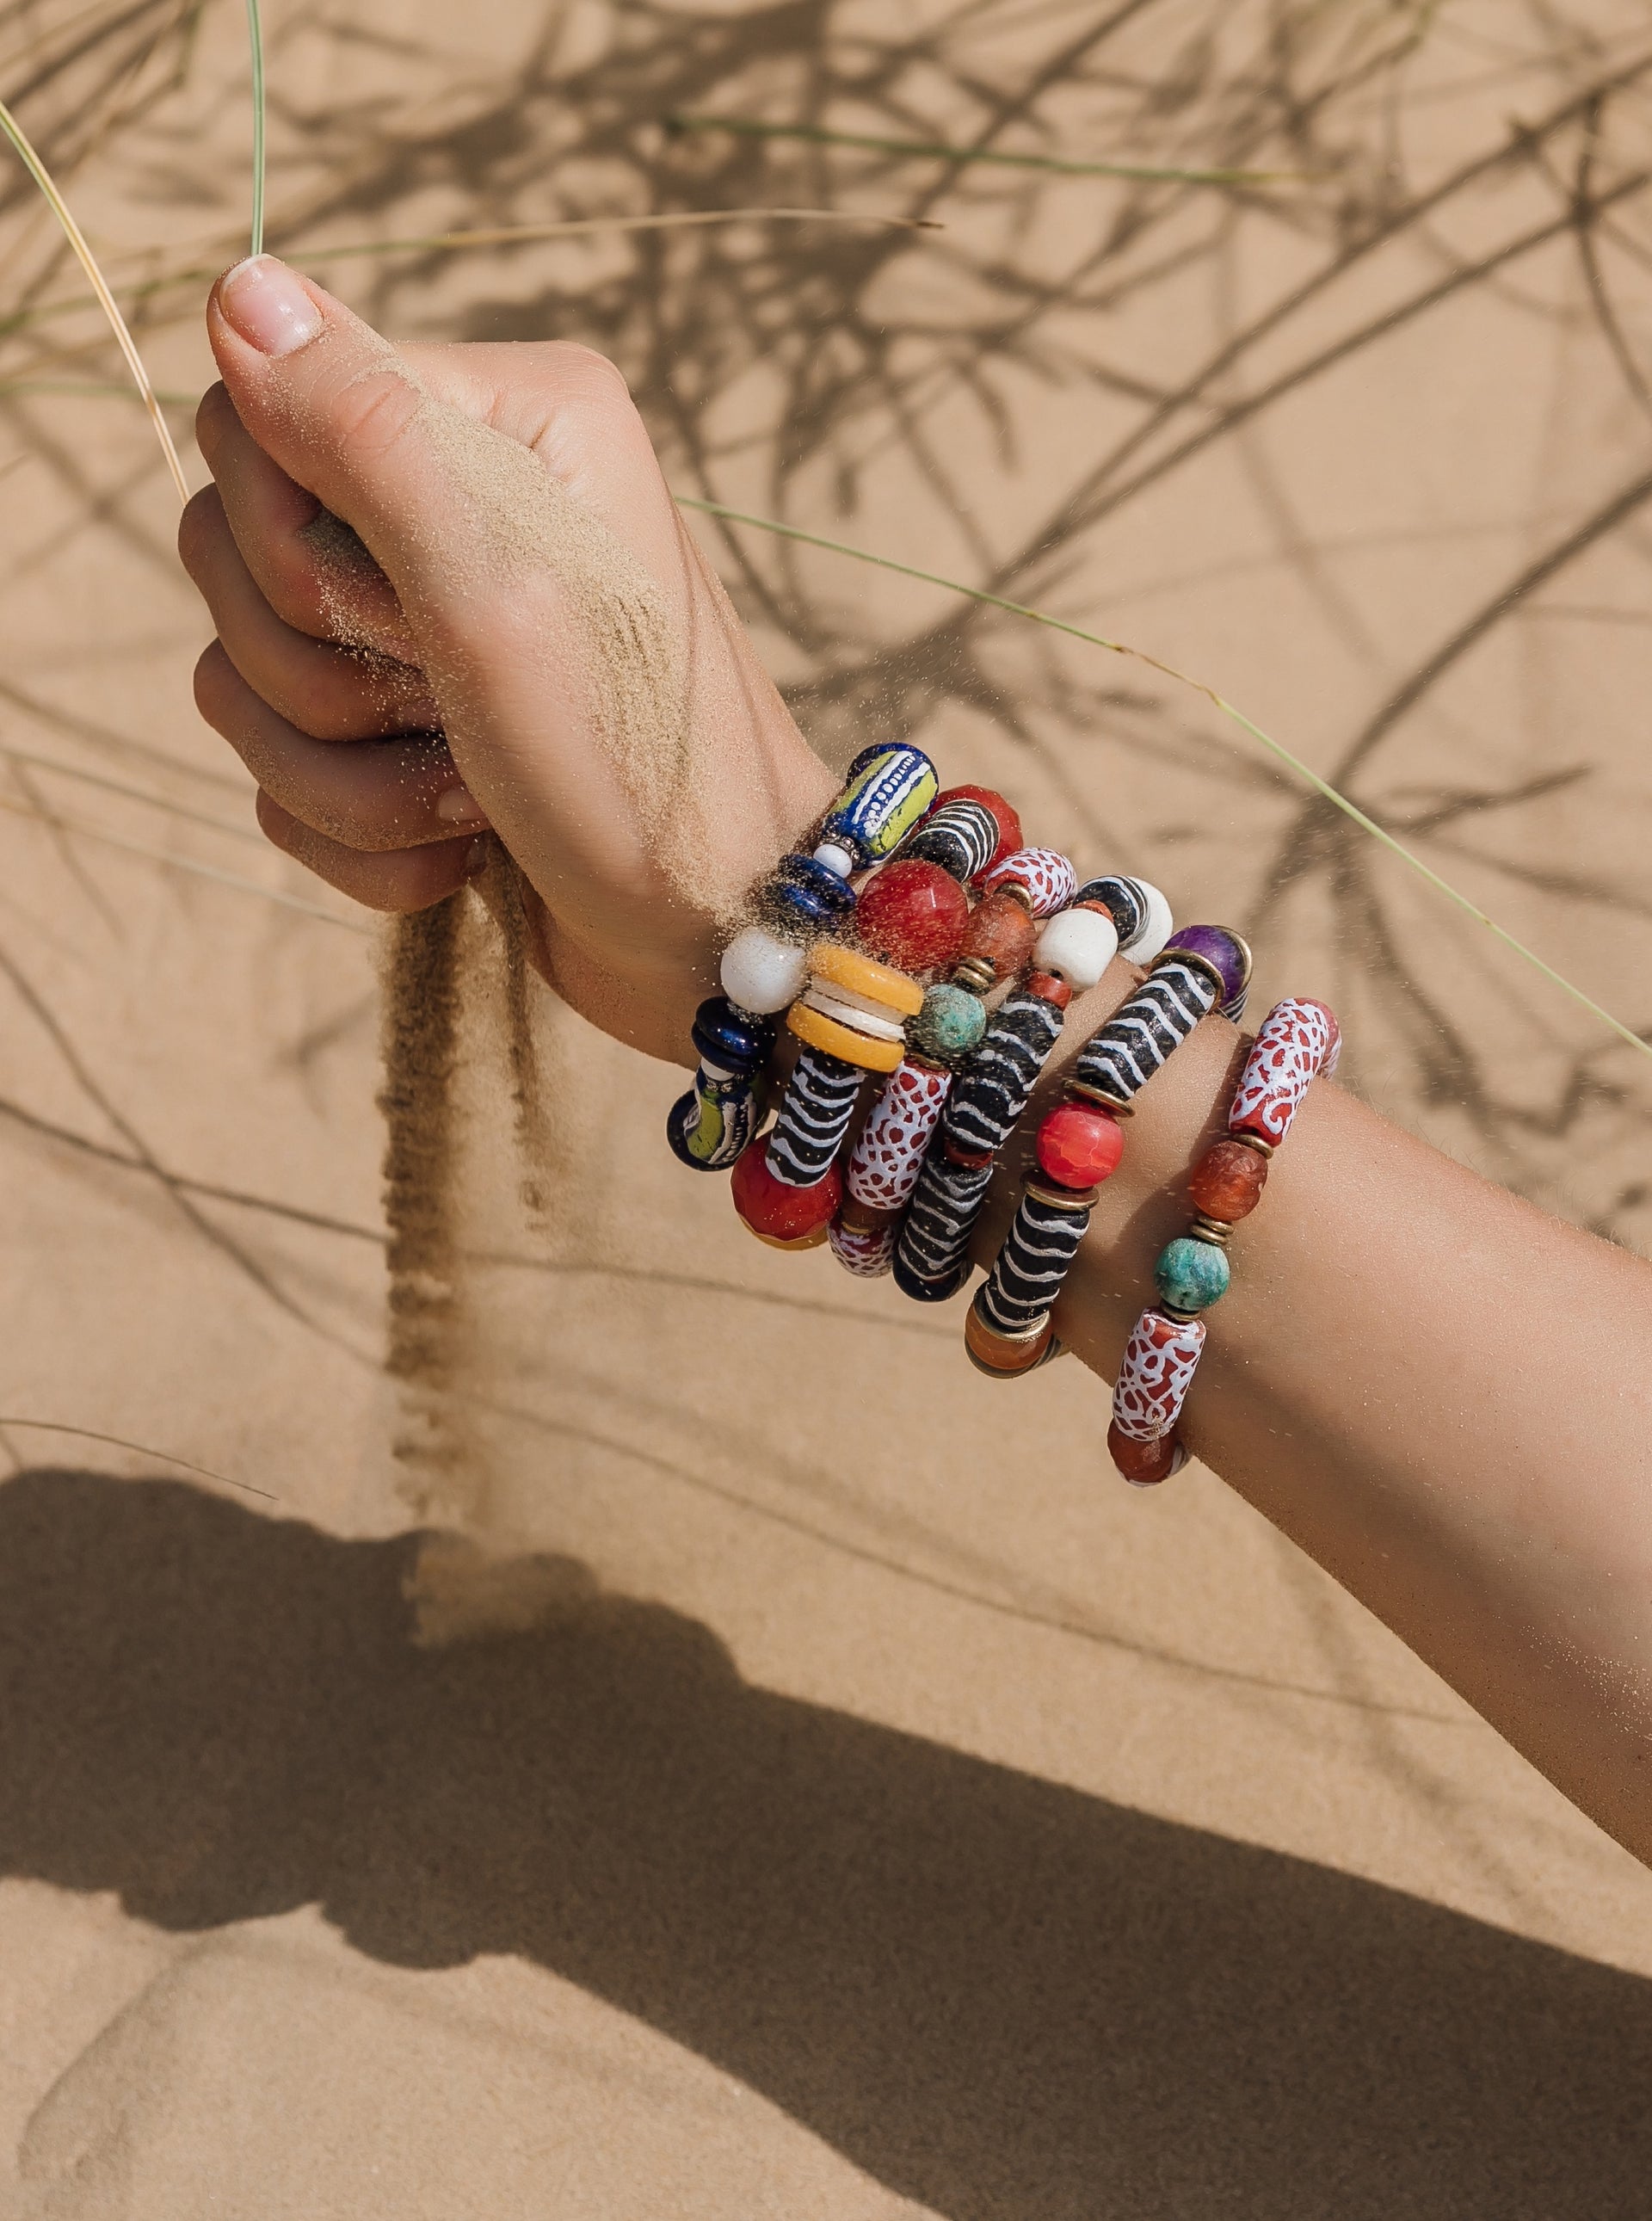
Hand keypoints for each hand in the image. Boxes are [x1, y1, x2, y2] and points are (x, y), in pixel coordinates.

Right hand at [181, 255, 836, 1061]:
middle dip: (325, 672)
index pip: (261, 415)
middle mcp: (468, 495)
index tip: (408, 617)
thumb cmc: (637, 768)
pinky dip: (355, 830)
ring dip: (341, 774)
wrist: (718, 942)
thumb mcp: (499, 594)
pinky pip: (283, 763)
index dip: (294, 541)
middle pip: (236, 544)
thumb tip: (241, 287)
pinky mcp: (406, 725)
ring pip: (248, 669)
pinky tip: (457, 857)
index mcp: (509, 418)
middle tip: (452, 716)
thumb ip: (368, 436)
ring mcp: (431, 616)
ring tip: (468, 804)